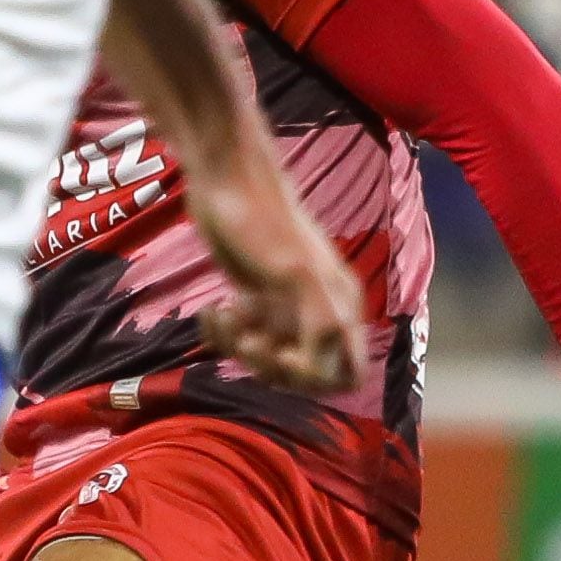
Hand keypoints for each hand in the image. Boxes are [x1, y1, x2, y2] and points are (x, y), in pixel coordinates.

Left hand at [184, 161, 365, 397]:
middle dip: (270, 368)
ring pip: (268, 358)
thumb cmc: (259, 219)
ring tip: (224, 316)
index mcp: (339, 307)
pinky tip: (212, 310)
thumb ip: (321, 316)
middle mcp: (317, 311)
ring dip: (239, 349)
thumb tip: (331, 361)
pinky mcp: (252, 297)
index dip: (317, 381)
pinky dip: (222, 334)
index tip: (283, 356)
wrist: (223, 179)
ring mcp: (283, 306)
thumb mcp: (294, 270)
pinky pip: (242, 339)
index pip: (349, 375)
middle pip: (304, 375)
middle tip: (247, 341)